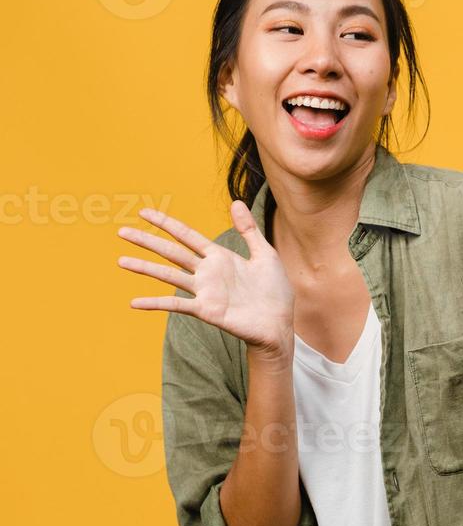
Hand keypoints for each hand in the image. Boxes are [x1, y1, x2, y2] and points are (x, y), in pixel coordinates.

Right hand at [117, 201, 295, 355]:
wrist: (279, 324)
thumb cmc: (274, 291)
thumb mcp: (265, 254)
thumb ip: (249, 230)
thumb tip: (235, 201)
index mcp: (220, 257)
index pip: (187, 236)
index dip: (166, 224)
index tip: (144, 212)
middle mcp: (207, 272)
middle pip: (172, 252)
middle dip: (148, 241)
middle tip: (121, 231)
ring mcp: (204, 291)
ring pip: (168, 275)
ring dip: (145, 268)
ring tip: (121, 260)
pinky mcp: (206, 310)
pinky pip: (176, 305)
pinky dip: (156, 303)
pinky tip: (135, 303)